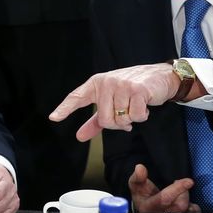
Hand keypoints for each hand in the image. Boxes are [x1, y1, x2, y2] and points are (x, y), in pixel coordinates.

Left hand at [49, 63, 178, 140]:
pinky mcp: (137, 90)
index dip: (64, 108)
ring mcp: (122, 85)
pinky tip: (145, 105)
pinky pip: (136, 116)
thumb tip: (79, 136)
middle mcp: (106, 83)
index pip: (77, 97)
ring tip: (136, 106)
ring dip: (131, 119)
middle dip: (118, 124)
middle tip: (126, 114)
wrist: (159, 76)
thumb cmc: (133, 89)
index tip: (53, 118)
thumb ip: (95, 120)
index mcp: (96, 84)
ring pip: (121, 120)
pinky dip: (142, 116)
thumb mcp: (111, 101)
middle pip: (105, 120)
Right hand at [128, 164, 199, 212]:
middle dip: (183, 192)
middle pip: (180, 205)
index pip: (165, 198)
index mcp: (149, 206)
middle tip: (178, 183)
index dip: (177, 189)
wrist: (145, 210)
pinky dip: (194, 208)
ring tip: (180, 193)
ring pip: (188, 211)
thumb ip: (138, 177)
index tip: (189, 181)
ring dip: (187, 199)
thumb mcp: (136, 185)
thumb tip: (140, 167)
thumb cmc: (141, 195)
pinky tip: (189, 204)